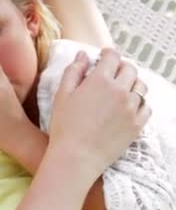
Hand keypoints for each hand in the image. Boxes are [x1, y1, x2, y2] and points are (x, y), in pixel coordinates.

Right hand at [48, 48, 150, 180]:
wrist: (76, 156)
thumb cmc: (64, 126)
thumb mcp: (62, 94)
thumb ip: (73, 71)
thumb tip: (83, 55)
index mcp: (100, 80)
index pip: (112, 56)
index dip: (108, 53)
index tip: (104, 55)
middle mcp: (120, 91)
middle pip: (130, 69)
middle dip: (121, 66)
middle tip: (112, 72)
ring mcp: (131, 108)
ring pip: (141, 87)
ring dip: (132, 83)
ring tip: (121, 89)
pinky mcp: (137, 125)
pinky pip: (147, 107)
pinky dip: (140, 103)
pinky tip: (128, 106)